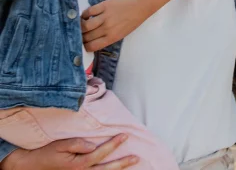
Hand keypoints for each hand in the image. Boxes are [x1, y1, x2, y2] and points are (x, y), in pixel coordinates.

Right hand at [0, 135, 137, 168]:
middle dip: (122, 164)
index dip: (113, 144)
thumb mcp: (61, 144)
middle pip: (105, 169)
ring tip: (131, 165)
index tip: (125, 135)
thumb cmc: (47, 153)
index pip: (100, 153)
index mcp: (78, 164)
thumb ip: (78, 144)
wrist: (32, 166)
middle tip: (136, 157)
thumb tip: (94, 145)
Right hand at [81, 0, 147, 51]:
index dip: (83, 46)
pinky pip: (89, 12)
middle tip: (79, 34)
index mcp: (112, 38)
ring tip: (81, 24)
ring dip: (80, 26)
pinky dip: (84, 14)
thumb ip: (107, 38)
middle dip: (80, 37)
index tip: (82, 43)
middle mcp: (107, 29)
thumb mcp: (121, 34)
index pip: (91, 47)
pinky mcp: (104, 6)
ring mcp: (105, 17)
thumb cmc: (132, 20)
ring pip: (85, 25)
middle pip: (86, 37)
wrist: (141, 5)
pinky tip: (85, 15)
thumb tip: (92, 41)